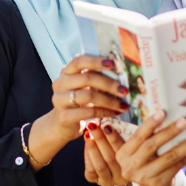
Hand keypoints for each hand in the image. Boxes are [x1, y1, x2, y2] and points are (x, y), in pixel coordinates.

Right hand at [26, 55, 129, 170]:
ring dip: (110, 100)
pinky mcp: (64, 116)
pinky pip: (89, 112)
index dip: (96, 61)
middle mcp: (60, 83)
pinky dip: (105, 112)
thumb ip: (95, 77)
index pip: (79, 61)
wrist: (61, 124)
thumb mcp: (82, 87)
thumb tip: (120, 72)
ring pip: (89, 96)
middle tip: (124, 90)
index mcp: (66, 72)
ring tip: (123, 104)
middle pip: (87, 78)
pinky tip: (115, 113)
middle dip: (109, 84)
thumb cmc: (77, 102)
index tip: (112, 64)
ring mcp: (60, 100)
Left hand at [85, 121, 140, 185]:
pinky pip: (91, 170)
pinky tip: (86, 144)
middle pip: (110, 157)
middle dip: (100, 139)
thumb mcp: (128, 146)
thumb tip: (110, 116)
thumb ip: (123, 136)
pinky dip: (87, 157)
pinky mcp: (96, 182)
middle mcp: (122, 175)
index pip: (123, 151)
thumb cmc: (123, 153)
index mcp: (133, 164)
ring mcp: (110, 180)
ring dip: (92, 147)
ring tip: (87, 133)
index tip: (106, 125)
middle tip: (93, 125)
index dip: (114, 138)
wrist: (117, 176)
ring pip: (99, 165)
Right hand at [115, 109, 185, 185]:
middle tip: (185, 120)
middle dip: (170, 132)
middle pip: (152, 146)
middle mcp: (131, 167)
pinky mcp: (159, 184)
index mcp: (124, 154)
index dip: (150, 124)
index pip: (138, 136)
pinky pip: (177, 167)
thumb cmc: (142, 157)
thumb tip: (146, 111)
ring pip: (169, 157)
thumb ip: (138, 134)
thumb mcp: (133, 148)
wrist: (147, 183)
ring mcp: (145, 177)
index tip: (163, 111)